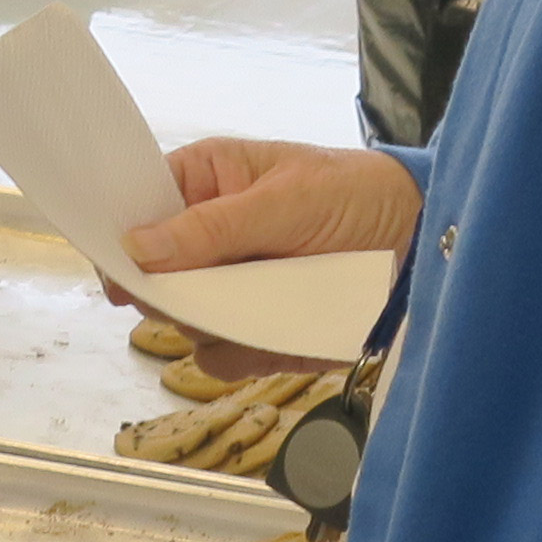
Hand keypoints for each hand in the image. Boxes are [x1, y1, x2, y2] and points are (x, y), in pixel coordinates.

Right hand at [108, 141, 420, 378]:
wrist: (418, 242)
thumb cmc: (355, 194)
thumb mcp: (289, 199)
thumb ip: (215, 224)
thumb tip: (139, 245)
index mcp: (202, 184)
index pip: (135, 211)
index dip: (123, 243)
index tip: (123, 275)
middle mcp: (203, 239)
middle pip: (150, 280)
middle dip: (175, 293)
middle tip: (213, 289)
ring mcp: (225, 288)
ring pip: (181, 324)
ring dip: (212, 324)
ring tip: (264, 299)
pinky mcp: (250, 331)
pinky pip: (218, 357)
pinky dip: (241, 353)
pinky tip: (274, 331)